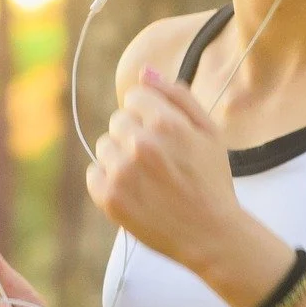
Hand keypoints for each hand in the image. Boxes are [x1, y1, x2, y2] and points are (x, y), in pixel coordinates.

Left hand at [85, 67, 242, 273]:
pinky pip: (93, 174)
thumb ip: (178, 96)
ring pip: (104, 146)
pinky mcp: (109, 198)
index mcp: (166, 123)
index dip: (149, 115)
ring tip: (148, 179)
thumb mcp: (209, 132)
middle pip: (118, 121)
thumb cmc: (211, 181)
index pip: (134, 98)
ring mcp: (122, 172)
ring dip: (120, 158)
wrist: (211, 235)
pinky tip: (134, 192)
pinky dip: (108, 181)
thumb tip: (145, 72)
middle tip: (158, 162)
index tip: (162, 135)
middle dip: (134, 136)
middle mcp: (141, 144)